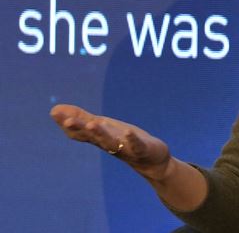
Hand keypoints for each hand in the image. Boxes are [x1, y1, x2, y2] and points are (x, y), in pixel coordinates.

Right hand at [50, 104, 172, 181]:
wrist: (152, 162)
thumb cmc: (124, 142)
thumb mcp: (103, 128)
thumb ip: (82, 119)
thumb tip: (55, 109)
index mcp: (99, 138)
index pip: (80, 131)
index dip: (68, 122)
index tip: (54, 112)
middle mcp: (108, 144)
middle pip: (91, 136)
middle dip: (80, 128)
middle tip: (66, 121)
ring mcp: (125, 148)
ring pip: (110, 141)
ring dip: (101, 133)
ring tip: (92, 124)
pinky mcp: (142, 150)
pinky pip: (136, 145)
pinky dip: (132, 139)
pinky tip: (128, 131)